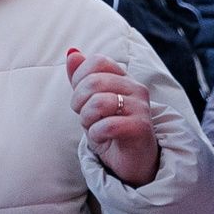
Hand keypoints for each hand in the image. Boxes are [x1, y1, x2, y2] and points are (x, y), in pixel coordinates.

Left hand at [68, 48, 160, 186]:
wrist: (130, 161)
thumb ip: (81, 77)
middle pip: (93, 82)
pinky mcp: (141, 127)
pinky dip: (97, 134)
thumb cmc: (110, 129)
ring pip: (98, 102)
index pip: (97, 61)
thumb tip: (72, 52)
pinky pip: (107, 125)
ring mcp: (141, 107)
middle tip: (86, 117)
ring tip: (95, 127)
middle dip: (79, 103)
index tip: (82, 98)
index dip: (79, 79)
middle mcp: (136, 88)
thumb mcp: (89, 102)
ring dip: (87, 120)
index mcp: (123, 78)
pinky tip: (103, 137)